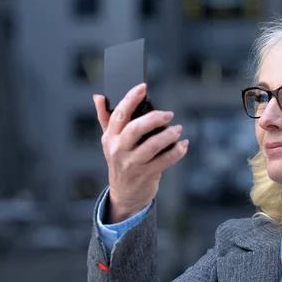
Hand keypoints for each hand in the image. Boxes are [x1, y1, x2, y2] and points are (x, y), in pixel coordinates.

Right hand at [94, 83, 188, 223]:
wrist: (125, 194)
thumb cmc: (120, 161)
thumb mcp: (110, 141)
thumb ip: (105, 118)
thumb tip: (98, 96)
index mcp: (110, 137)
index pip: (119, 114)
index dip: (131, 98)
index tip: (143, 87)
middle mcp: (119, 149)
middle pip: (136, 128)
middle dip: (154, 118)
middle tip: (169, 114)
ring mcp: (133, 163)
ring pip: (153, 145)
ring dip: (169, 135)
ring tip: (178, 129)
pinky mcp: (147, 174)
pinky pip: (166, 160)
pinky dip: (178, 151)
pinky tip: (183, 144)